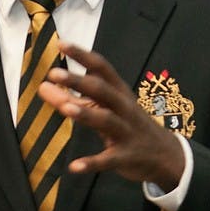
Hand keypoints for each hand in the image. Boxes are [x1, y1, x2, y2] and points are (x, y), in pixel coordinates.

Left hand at [38, 42, 183, 190]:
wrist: (166, 156)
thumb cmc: (128, 124)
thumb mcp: (103, 109)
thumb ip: (72, 98)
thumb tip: (43, 86)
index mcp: (119, 92)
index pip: (101, 68)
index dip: (82, 55)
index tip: (61, 43)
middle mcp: (124, 108)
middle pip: (102, 90)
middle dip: (79, 81)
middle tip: (53, 73)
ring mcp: (127, 132)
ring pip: (106, 120)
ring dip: (86, 113)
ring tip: (65, 109)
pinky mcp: (127, 156)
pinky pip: (108, 159)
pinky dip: (92, 163)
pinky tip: (74, 167)